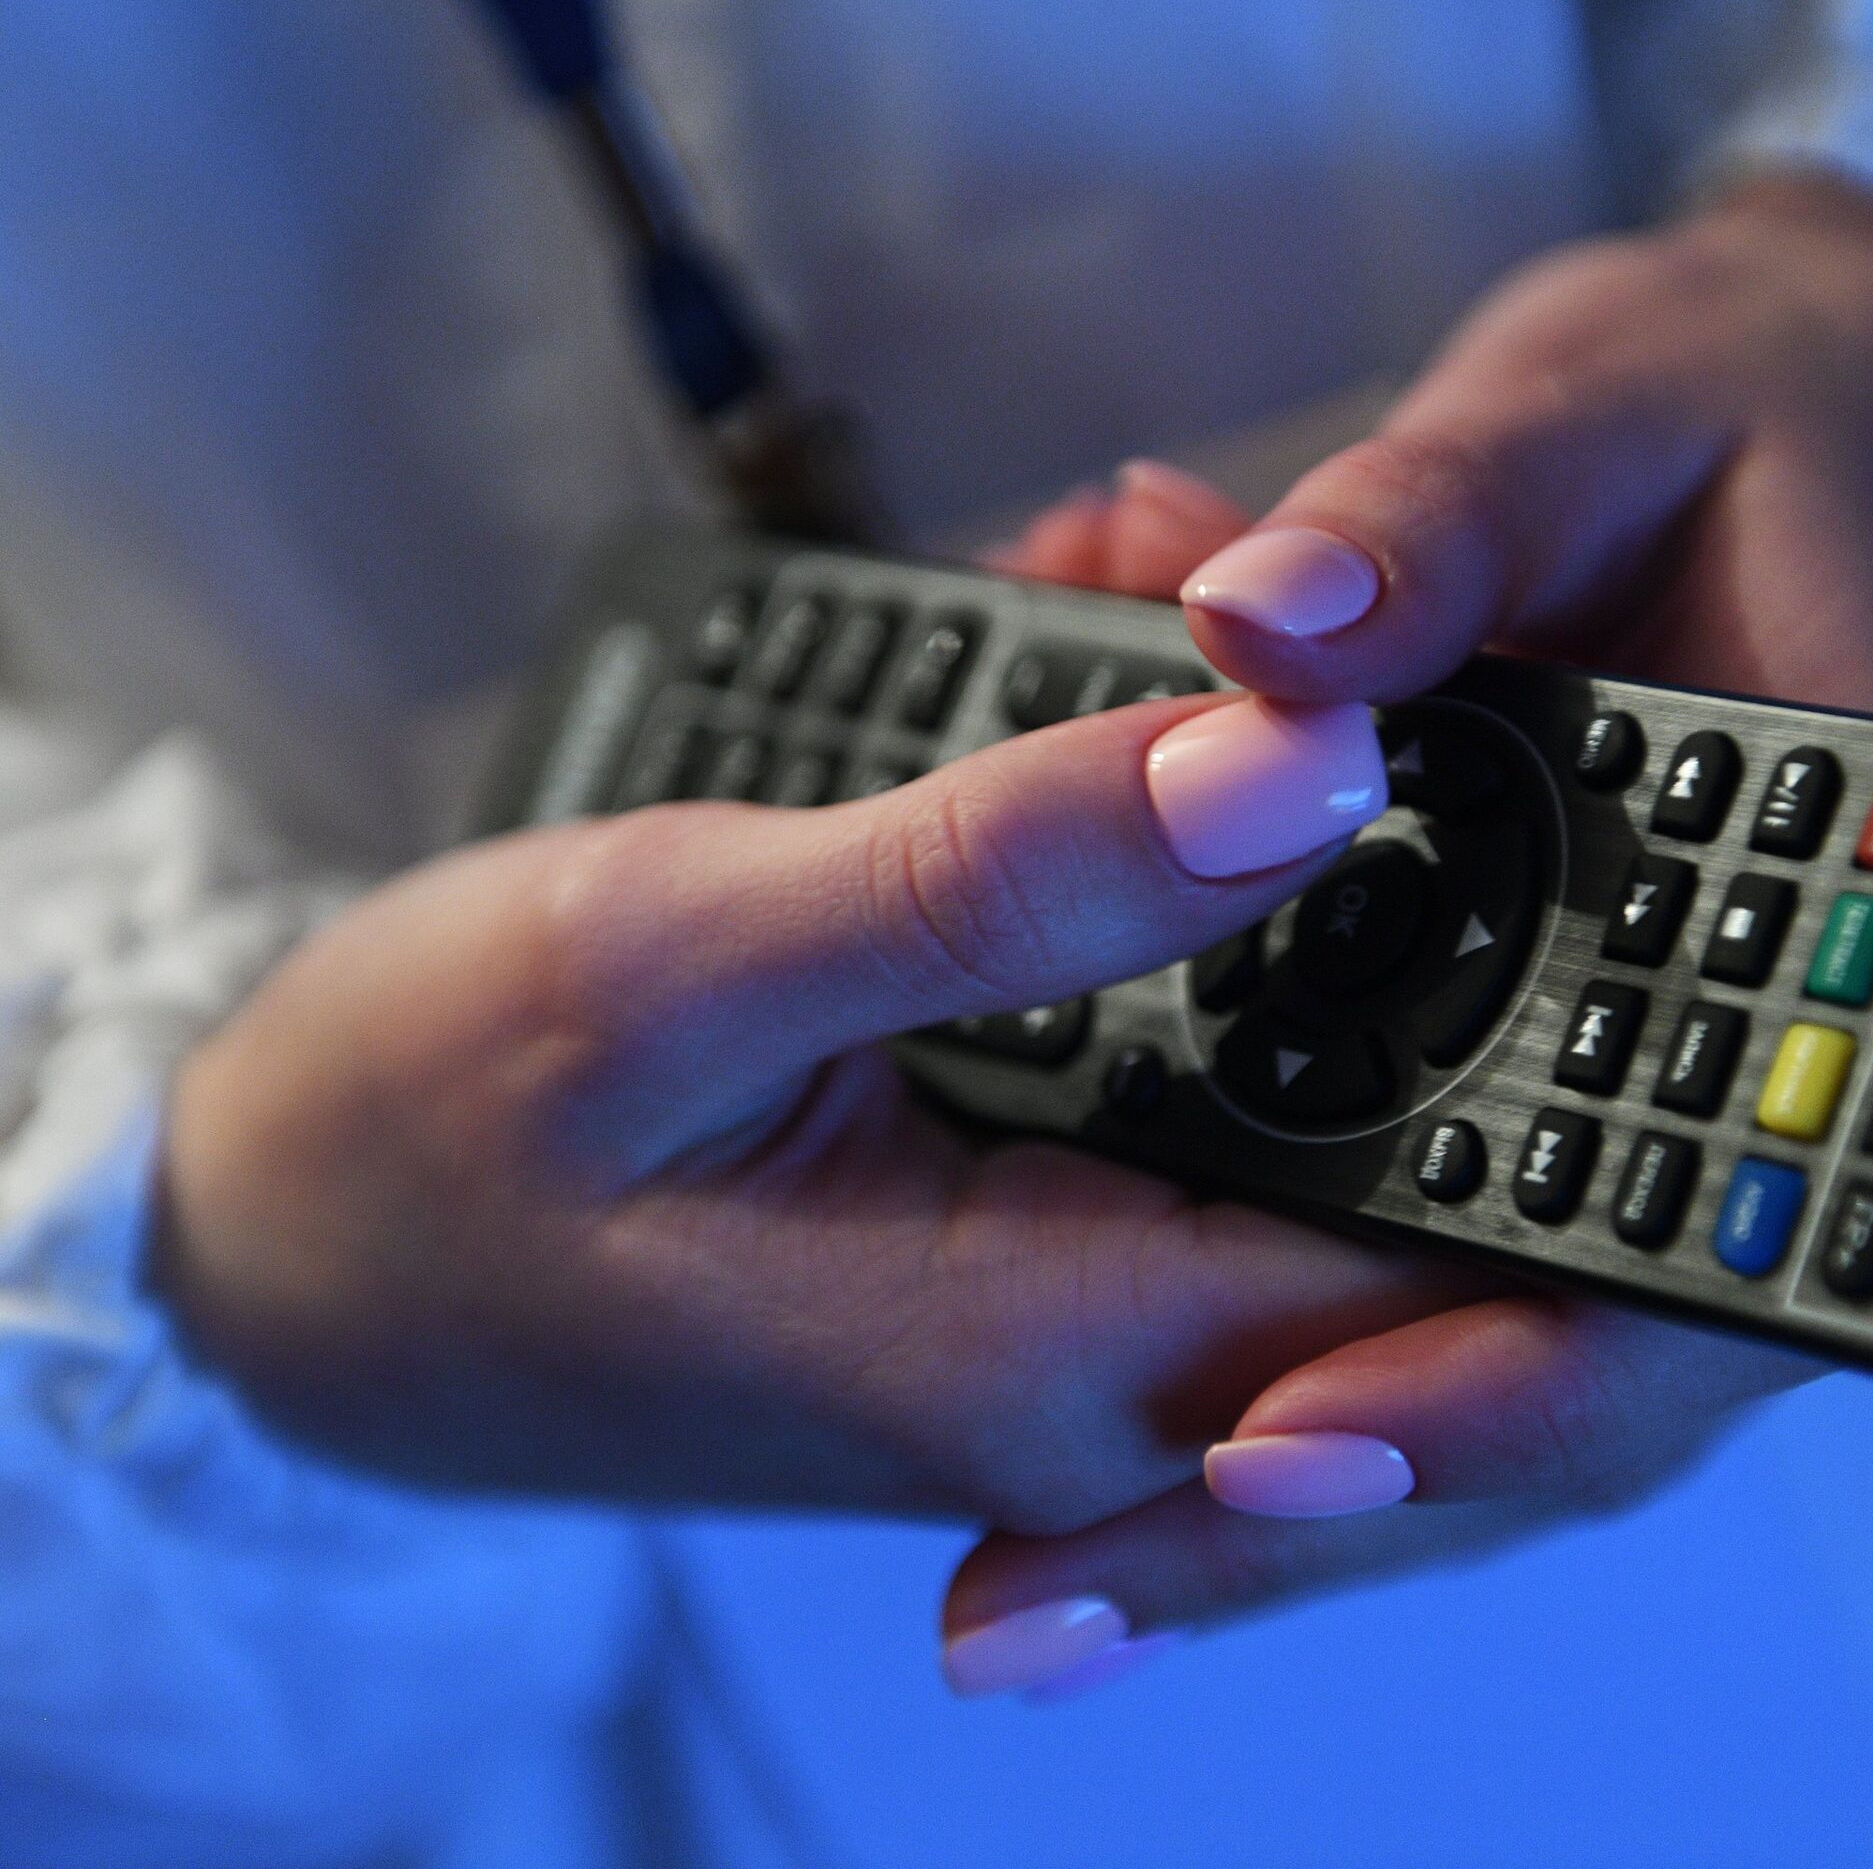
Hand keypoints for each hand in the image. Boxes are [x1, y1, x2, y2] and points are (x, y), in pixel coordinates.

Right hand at [157, 620, 1481, 1613]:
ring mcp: (1048, 1294)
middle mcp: (1092, 1358)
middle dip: (1340, 819)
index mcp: (1048, 1345)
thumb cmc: (421, 1129)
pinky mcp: (998, 1222)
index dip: (1512, 970)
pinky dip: (1126, 870)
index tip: (1471, 726)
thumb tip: (1299, 765)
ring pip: (1256, 1044)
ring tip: (1132, 595)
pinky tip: (1057, 712)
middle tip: (1223, 589)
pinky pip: (1149, 1041)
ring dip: (1217, 817)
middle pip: (1363, 1096)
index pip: (1445, 1226)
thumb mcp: (683, 967)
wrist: (285, 1243)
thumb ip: (996, 882)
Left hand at [946, 171, 1872, 1687]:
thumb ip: (1434, 528)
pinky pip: (1378, 1228)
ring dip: (1235, 1454)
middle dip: (1289, 1490)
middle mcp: (1686, 1061)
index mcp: (1806, 945)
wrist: (1770, 412)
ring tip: (1025, 1588)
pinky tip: (1085, 1413)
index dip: (1493, 1373)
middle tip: (1042, 1612)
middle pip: (1524, 1355)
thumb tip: (1265, 628)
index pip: (1673, 1238)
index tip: (1276, 1447)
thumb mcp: (1585, 422)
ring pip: (1438, 1329)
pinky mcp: (1491, 1055)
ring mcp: (1588, 1082)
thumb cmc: (1724, 407)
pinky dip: (1239, 1320)